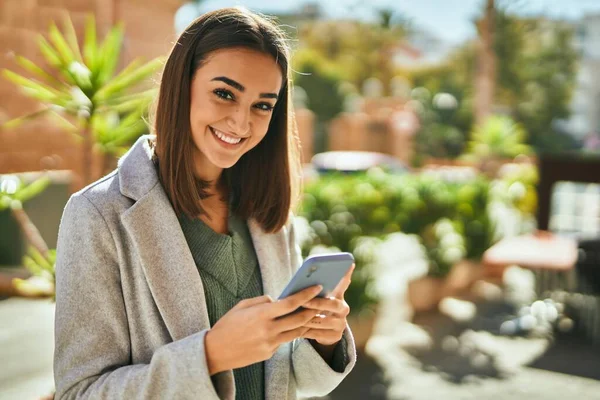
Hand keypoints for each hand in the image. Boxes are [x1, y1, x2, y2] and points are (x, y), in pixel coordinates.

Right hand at [204, 285, 322, 374]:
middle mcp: (268, 330)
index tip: (317, 287)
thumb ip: (262, 301)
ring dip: (305, 323)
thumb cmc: (227, 325)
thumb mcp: (242, 306)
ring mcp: (270, 344)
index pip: (290, 303)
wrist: (215, 352)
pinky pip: (284, 341)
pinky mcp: (269, 353)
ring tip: (312, 313)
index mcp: (261, 315)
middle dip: (312, 309)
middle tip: (321, 301)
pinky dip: (289, 333)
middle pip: (299, 319)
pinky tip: (292, 327)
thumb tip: (278, 300)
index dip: (306, 294)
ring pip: (296, 332)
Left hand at [301, 264, 353, 345]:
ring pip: (324, 321)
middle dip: (317, 303)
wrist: (322, 332)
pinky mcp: (336, 336)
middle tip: (303, 301)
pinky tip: (296, 329)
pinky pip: (319, 334)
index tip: (348, 264)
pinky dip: (307, 331)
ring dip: (308, 319)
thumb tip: (305, 275)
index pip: (344, 283)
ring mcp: (341, 324)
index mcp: (339, 296)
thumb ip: (314, 288)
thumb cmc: (316, 309)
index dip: (346, 275)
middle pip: (333, 304)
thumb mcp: (317, 298)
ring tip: (295, 317)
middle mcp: (343, 309)